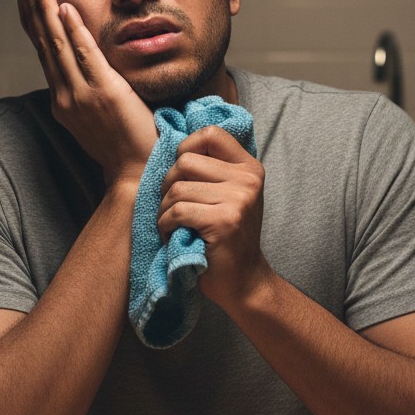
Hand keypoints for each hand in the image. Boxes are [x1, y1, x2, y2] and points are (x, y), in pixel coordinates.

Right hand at [18, 0, 156, 185]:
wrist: (135, 173)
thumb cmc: (124, 149)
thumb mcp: (99, 121)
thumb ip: (92, 97)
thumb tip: (94, 81)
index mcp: (64, 103)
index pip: (46, 57)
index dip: (35, 28)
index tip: (26, 5)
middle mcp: (66, 97)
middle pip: (46, 46)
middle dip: (35, 11)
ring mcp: (82, 95)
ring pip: (58, 45)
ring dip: (47, 11)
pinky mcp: (103, 92)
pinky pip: (85, 54)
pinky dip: (74, 31)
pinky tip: (65, 9)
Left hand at [157, 126, 270, 310]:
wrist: (243, 280)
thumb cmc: (226, 237)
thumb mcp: (228, 195)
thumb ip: (211, 169)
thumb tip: (171, 142)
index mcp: (249, 167)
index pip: (210, 134)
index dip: (186, 147)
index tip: (181, 173)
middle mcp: (247, 179)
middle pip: (185, 161)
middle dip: (169, 185)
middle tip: (172, 207)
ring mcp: (238, 200)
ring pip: (177, 188)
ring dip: (165, 210)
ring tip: (174, 225)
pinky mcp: (224, 222)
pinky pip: (177, 212)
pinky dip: (166, 225)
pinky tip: (174, 236)